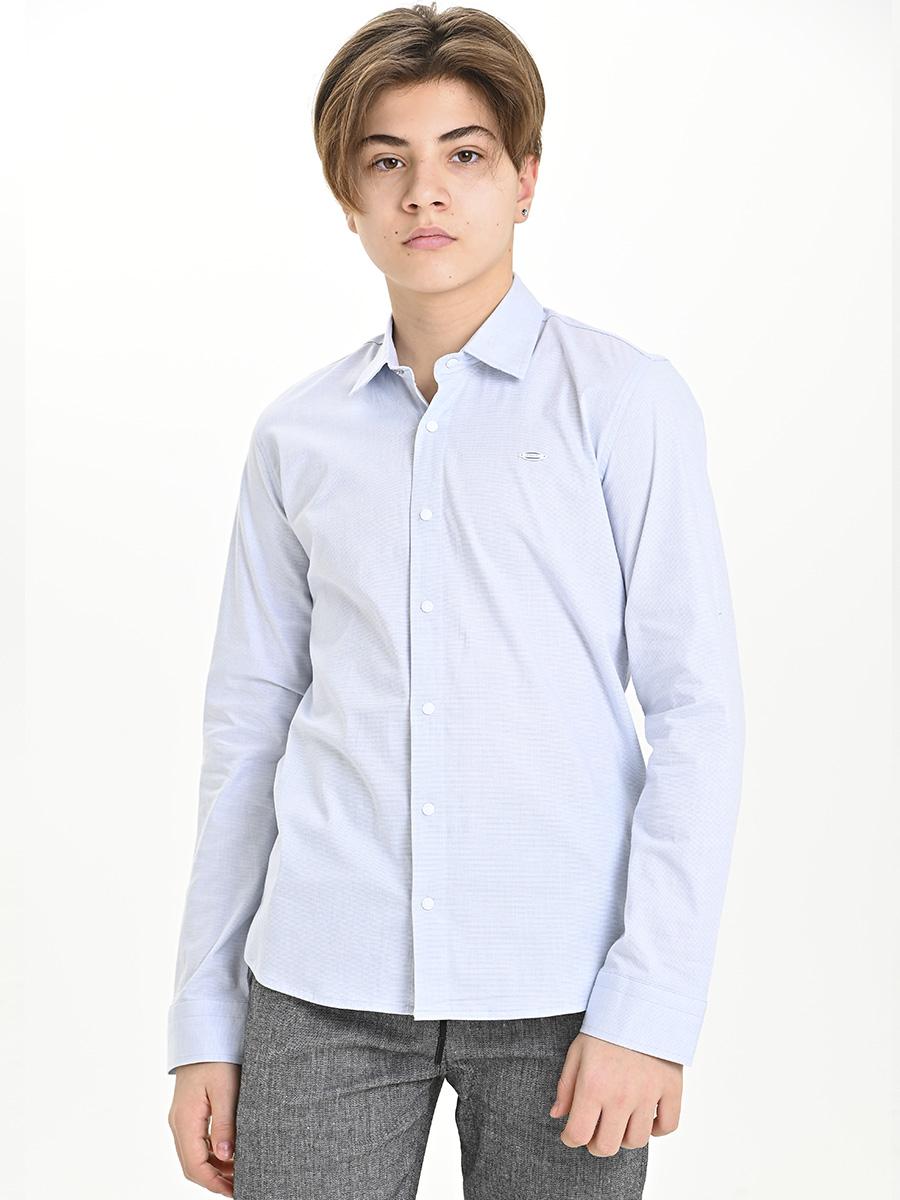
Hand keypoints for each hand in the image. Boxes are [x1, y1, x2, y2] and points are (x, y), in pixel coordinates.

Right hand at [168, 1061, 240, 1194]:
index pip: (194, 1165)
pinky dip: (211, 1153)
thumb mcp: (226, 1090)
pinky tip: (229, 1154)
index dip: (213, 1183)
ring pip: (193, 1155)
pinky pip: (196, 1141)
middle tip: (239, 1186)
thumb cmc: (216, 1057)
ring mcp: (181, 1118)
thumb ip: (225, 1125)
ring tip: (239, 1172)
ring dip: (213, 1168)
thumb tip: (225, 1158)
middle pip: (191, 1165)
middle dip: (214, 1180)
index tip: (233, 1192)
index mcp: (185, 1120)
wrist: (204, 1033)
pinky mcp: (188, 1112)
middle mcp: (178, 1122)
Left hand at [550, 1033, 681, 1155]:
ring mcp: (648, 1094)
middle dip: (595, 1143)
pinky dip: (658, 1128)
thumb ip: (565, 1086)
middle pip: (607, 1146)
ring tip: (619, 1121)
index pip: (579, 1135)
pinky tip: (646, 1116)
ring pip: (637, 1141)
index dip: (571, 1139)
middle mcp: (621, 1095)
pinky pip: (668, 1126)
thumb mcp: (577, 1051)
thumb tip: (557, 1115)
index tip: (571, 1133)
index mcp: (593, 1085)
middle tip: (595, 1130)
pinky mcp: (671, 1088)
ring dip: (625, 1137)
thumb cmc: (605, 1028)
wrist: (640, 1003)